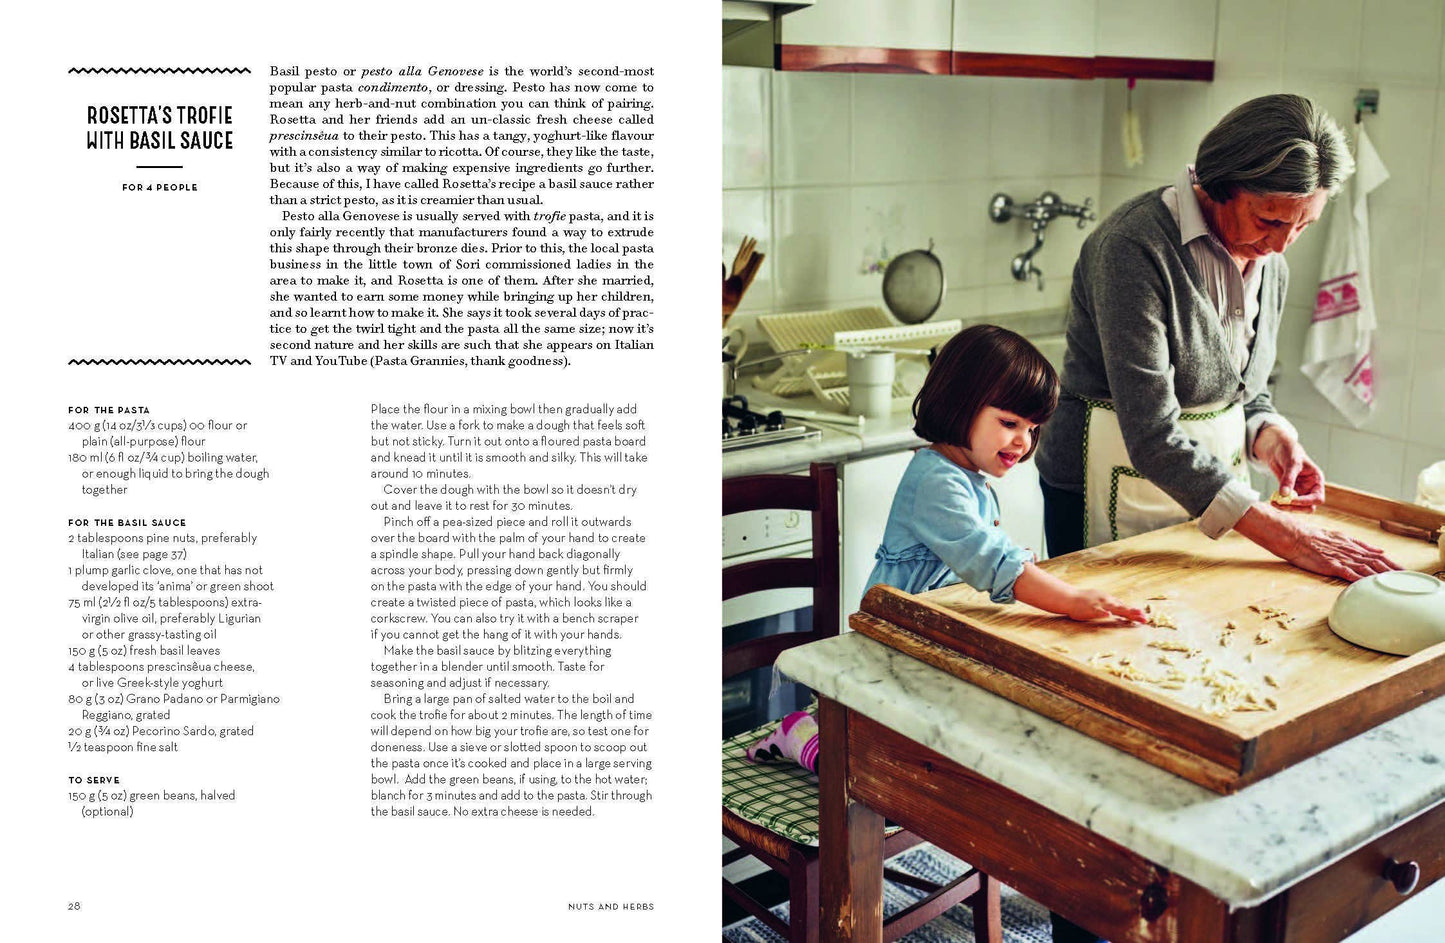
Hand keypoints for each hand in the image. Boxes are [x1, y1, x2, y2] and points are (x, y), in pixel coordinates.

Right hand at [1066, 589, 1146, 622]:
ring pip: (1114, 608)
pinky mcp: (1090, 608)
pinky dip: (1104, 613)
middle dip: (1134, 613)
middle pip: (1123, 608)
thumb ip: (1111, 603)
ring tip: (1135, 615)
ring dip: (1125, 612)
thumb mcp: (1100, 599)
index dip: (1134, 612)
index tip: (1144, 617)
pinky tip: (1109, 615)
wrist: (1069, 597)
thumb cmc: (1084, 600)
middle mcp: (1107, 601)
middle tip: (1145, 619)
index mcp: (1109, 600)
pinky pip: (1098, 611)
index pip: (1124, 607)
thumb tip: (1122, 605)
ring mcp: (1099, 604)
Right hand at [1236, 505, 1400, 581]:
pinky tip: (1371, 586)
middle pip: (1376, 560)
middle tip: (1406, 577)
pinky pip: (1351, 574)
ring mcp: (1340, 557)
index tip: (1399, 568)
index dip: (1388, 560)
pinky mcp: (1331, 565)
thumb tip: (1375, 549)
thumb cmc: (1305, 534)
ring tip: (1396, 583)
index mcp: (1347, 541)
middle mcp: (1347, 549)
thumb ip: (1354, 544)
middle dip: (1392, 569)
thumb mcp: (1333, 535)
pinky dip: (1363, 580)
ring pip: (1367, 568)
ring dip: (1383, 576)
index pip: (1373, 552)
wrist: (1289, 533)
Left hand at [1254, 425, 1324, 510]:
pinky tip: (1272, 500)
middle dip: (1295, 508)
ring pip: (1297, 508)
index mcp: (1317, 480)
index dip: (1306, 501)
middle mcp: (1311, 488)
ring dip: (1286, 508)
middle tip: (1280, 504)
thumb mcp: (1291, 462)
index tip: (1292, 500)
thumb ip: (1288, 478)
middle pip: (1308, 507)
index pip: (1318, 498)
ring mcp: (1301, 492)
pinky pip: (1287, 504)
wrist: (1279, 450)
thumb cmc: (1290, 452)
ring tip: (1274, 502)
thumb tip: (1285, 494)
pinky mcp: (1290, 493)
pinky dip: (1280, 504)